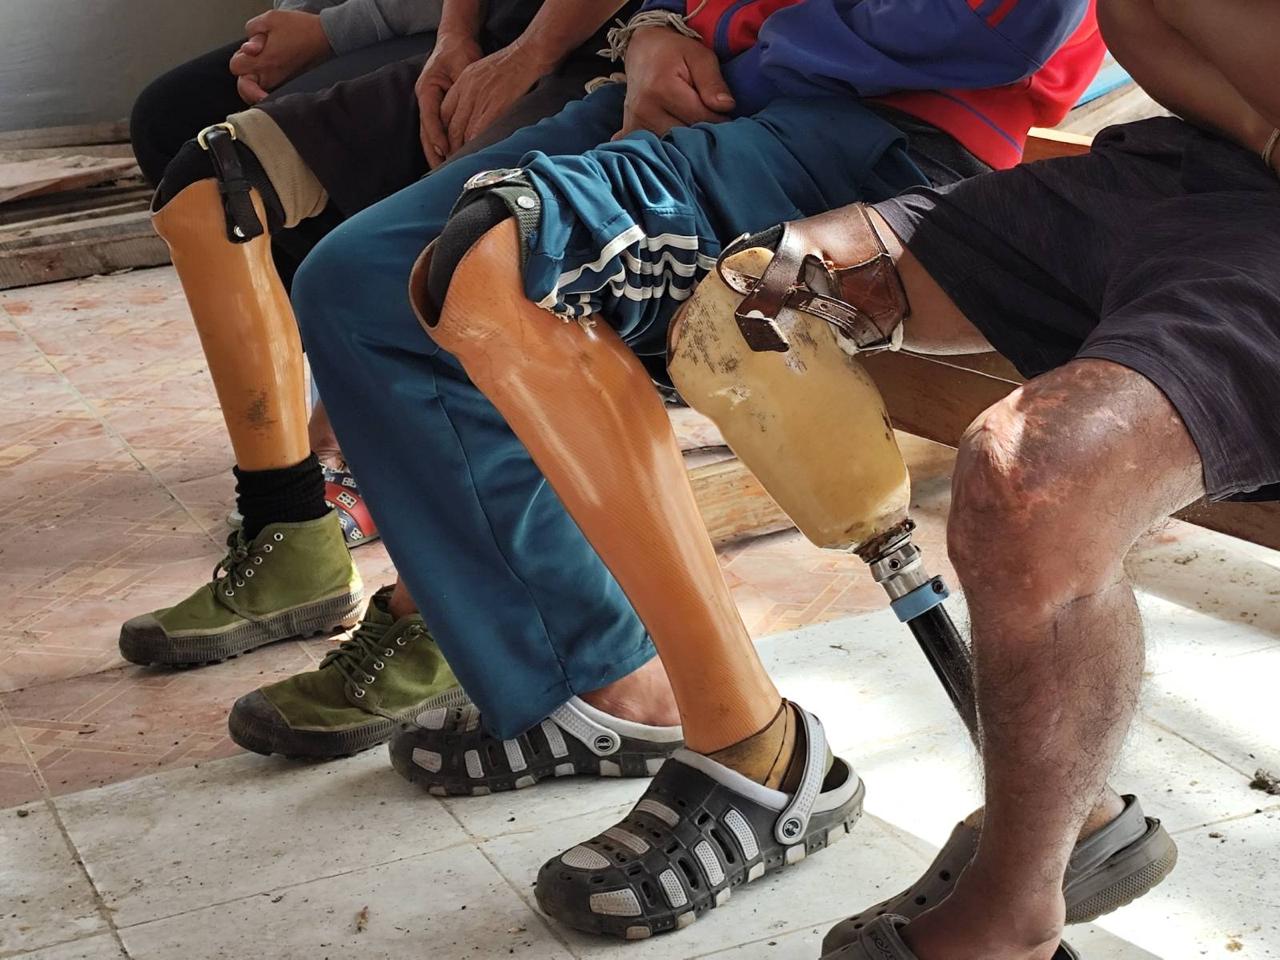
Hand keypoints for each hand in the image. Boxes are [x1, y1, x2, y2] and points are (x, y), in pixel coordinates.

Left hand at [229, 10, 332, 103]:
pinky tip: (269, 72)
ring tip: (262, 66)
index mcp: (264, 60)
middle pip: (243, 88)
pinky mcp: (288, 84)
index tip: (249, 51)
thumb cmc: (300, 28)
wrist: (323, 37)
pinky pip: (269, 91)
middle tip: (252, 62)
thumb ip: (252, 30)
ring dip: (253, 81)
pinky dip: (264, 86)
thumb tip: (248, 47)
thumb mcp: (270, 18)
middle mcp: (270, 76)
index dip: (238, 57)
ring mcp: (280, 82)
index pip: (235, 67)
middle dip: (244, 75)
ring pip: (255, 93)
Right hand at [416, 33, 484, 167]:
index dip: (437, 136)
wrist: (455, 41)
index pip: (429, 118)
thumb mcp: (463, 68)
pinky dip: (441, 146)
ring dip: (435, 154)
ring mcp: (428, 104)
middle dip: (433, 153)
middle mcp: (424, 98)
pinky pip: (437, 132)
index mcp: (427, 88)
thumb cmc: (460, 52)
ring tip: (442, 173)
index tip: (445, 151)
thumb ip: (464, 90)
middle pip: (425, 132)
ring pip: (429, 135)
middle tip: (441, 173)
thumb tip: (471, 112)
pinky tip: (448, 160)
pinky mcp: (436, 109)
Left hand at [439, 45, 549, 161]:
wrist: (527, 55)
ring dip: (459, 152)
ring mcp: (478, 100)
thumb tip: (473, 113)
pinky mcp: (492, 108)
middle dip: (449, 148)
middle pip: (450, 127)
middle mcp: (466, 92)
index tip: (445, 148)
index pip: (443, 113)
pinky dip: (473, 148)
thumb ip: (473, 91)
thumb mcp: (483, 72)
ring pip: (460, 133)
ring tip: (460, 167)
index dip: (442, 134)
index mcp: (462, 83)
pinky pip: (476, 134)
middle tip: (449, 164)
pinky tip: (474, 158)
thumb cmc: (512, 65)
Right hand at [615, 28, 733, 138]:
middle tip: (711, 121)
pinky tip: (675, 136)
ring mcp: (635, 123)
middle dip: (702, 133)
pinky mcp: (631, 130)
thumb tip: (726, 107)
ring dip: (686, 142)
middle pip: (686, 136)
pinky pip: (655, 148)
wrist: (642, 50)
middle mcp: (644, 110)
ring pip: (672, 147)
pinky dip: (668, 147)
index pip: (702, 119)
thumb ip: (713, 82)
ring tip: (693, 125)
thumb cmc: (675, 52)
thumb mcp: (700, 57)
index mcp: (662, 89)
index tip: (726, 115)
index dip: (720, 120)